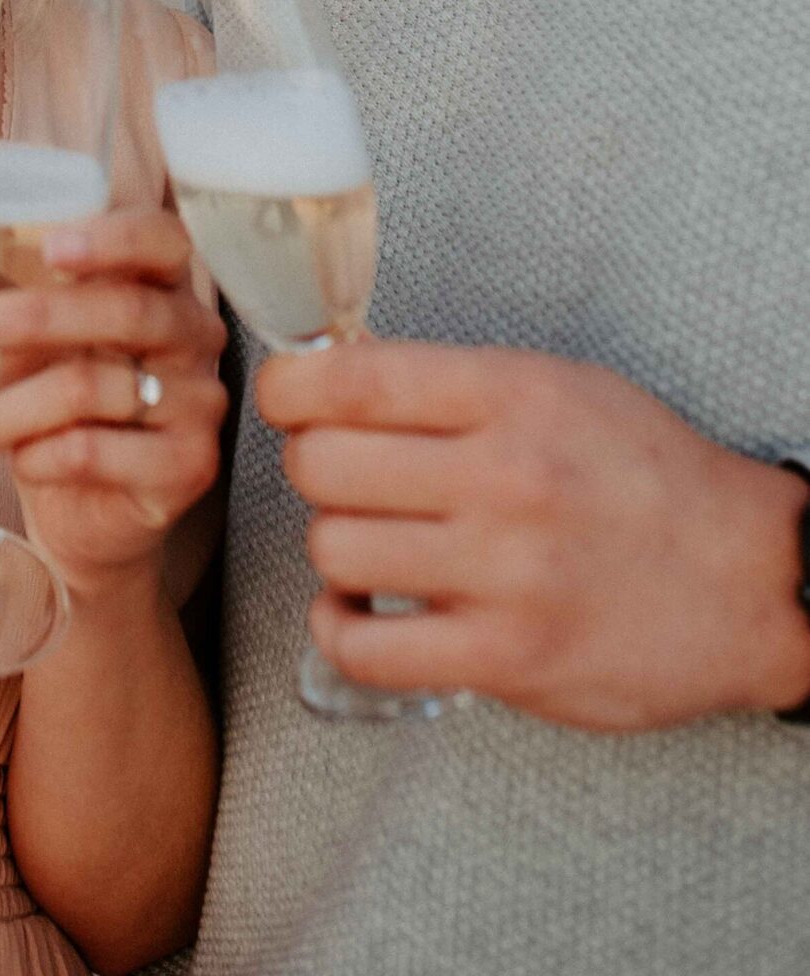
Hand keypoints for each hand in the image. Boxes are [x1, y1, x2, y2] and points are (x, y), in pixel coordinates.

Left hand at [0, 206, 227, 603]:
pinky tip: (16, 464)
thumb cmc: (60, 409)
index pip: (161, 241)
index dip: (112, 238)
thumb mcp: (42, 344)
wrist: (88, 518)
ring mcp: (200, 402)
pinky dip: (37, 456)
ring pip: (91, 387)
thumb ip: (27, 298)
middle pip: (124, 309)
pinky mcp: (189, 466)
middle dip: (28, 317)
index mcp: (166, 285)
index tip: (49, 249)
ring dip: (1, 411)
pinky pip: (95, 452)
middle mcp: (196, 336)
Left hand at [258, 339, 809, 730]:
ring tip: (369, 542)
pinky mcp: (507, 659)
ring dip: (335, 547)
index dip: (289, 388)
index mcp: (512, 396)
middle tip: (341, 476)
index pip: (351, 380)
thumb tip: (333, 379)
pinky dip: (341, 630)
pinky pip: (365, 648)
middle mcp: (504, 479)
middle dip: (313, 467)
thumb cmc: (646, 476)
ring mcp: (505, 574)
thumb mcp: (559, 388)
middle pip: (323, 465)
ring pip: (334, 550)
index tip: (288, 400)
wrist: (749, 580)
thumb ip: (452, 385)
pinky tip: (362, 612)